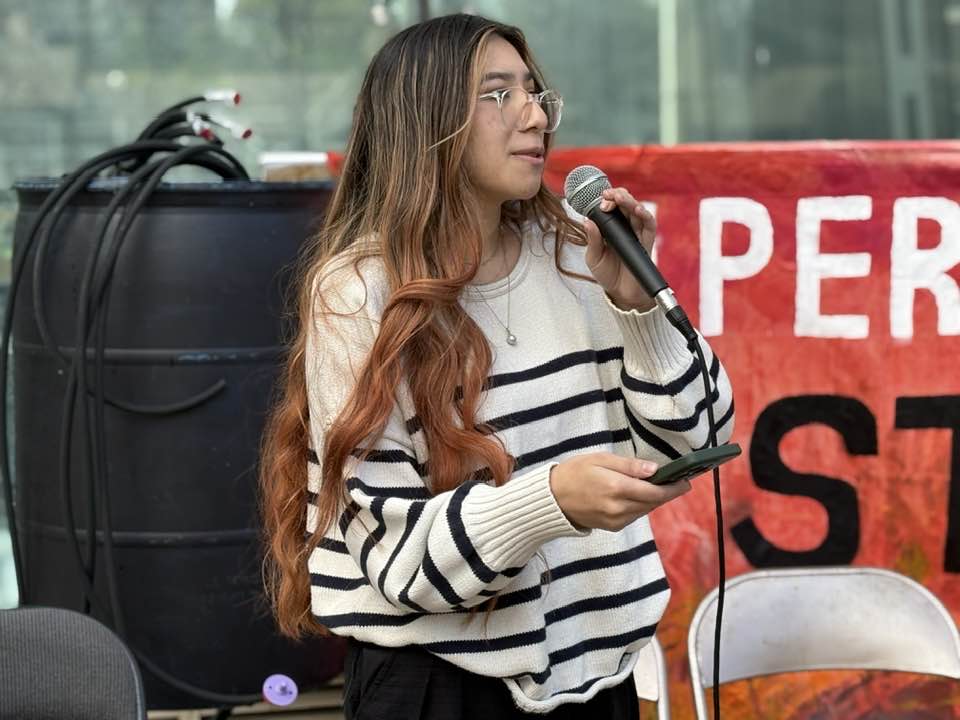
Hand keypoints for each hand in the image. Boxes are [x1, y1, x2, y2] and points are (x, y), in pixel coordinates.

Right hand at [549, 452, 689, 530]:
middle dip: (668, 492)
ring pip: (646, 510)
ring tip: (661, 485)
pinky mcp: (613, 527)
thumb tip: (654, 469)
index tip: (687, 480)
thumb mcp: (600, 459)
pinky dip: (642, 505)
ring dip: (655, 498)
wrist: (553, 499)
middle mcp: (618, 508)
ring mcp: (616, 520)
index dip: (674, 487)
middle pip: (654, 502)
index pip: (654, 491)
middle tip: (679, 481)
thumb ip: (628, 465)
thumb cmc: (575, 472)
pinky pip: (635, 515)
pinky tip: (640, 494)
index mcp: (616, 488)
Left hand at [581, 187, 657, 311]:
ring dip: (629, 201)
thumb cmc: (607, 273)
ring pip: (637, 210)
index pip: (610, 206)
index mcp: (610, 228)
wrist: (621, 293)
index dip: (605, 199)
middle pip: (624, 204)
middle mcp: (625, 227)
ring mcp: (637, 233)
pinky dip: (645, 215)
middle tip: (606, 195)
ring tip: (618, 198)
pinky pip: (649, 225)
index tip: (598, 197)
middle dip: (616, 196)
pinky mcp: (646, 242)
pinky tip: (638, 209)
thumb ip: (592, 240)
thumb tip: (587, 221)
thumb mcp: (594, 258)